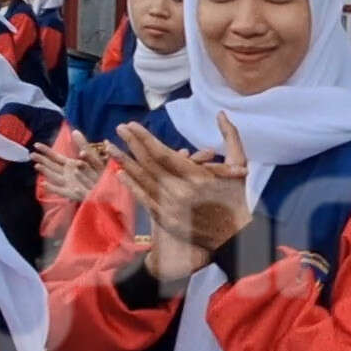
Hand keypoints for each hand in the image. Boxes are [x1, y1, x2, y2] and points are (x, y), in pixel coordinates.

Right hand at [32, 131, 103, 203]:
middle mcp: (67, 174)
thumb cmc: (99, 174)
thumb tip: (75, 131)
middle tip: (31, 154)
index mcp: (70, 165)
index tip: (36, 145)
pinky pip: (61, 191)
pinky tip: (44, 184)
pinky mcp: (73, 194)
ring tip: (37, 166)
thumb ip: (83, 145)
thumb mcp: (92, 157)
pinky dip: (53, 188)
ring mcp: (69, 184)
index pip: (55, 157)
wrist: (108, 189)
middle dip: (41, 160)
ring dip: (46, 172)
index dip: (46, 151)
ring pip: (54, 177)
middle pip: (51, 166)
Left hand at [112, 115, 252, 251]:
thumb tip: (220, 114)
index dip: (145, 138)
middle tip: (119, 128)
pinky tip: (120, 173)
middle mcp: (181, 193)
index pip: (164, 154)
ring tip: (111, 147)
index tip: (132, 125)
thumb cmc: (236, 198)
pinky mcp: (165, 220)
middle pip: (149, 165)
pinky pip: (144, 199)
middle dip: (132, 144)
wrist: (233, 237)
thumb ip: (231, 136)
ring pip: (143, 181)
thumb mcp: (240, 165)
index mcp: (198, 178)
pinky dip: (131, 185)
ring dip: (125, 162)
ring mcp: (171, 208)